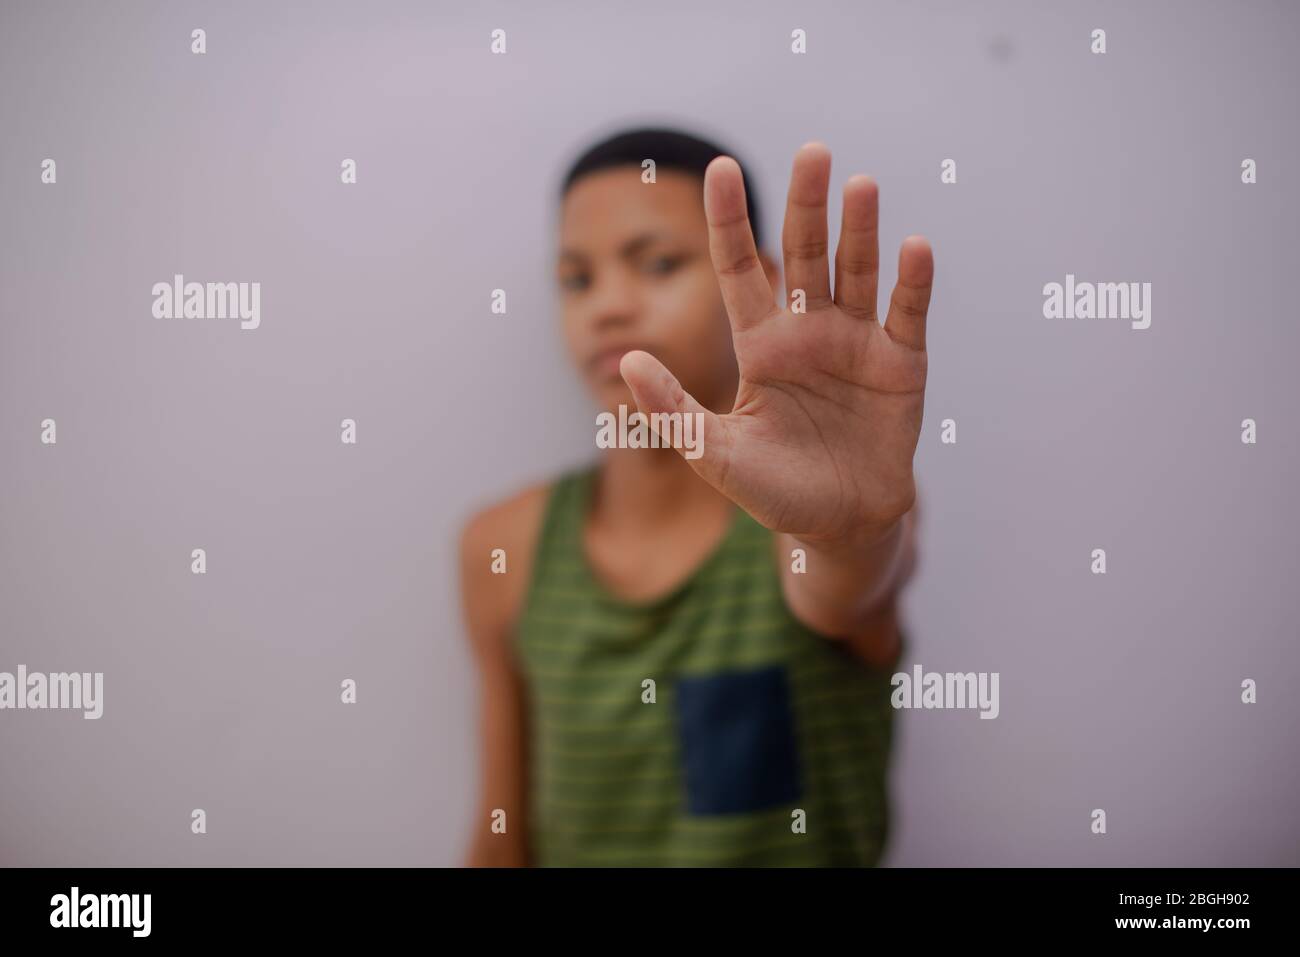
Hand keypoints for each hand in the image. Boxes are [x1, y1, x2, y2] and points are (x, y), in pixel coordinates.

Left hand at [620, 142, 933, 549]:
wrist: (841, 526)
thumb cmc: (775, 491)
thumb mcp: (715, 454)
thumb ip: (674, 410)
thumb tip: (627, 361)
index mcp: (760, 345)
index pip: (740, 268)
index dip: (730, 220)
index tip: (719, 168)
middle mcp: (807, 331)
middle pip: (805, 254)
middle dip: (806, 205)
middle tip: (812, 152)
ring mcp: (856, 343)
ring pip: (856, 273)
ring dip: (860, 231)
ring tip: (860, 186)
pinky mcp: (900, 365)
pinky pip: (906, 315)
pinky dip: (911, 283)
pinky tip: (912, 247)